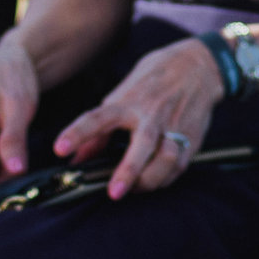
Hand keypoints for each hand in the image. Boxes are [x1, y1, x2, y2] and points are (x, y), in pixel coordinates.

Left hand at [52, 38, 224, 198]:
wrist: (198, 66)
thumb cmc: (153, 81)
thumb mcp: (121, 96)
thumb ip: (101, 130)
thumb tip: (77, 160)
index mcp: (127, 103)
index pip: (97, 119)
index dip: (77, 134)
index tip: (59, 149)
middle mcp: (151, 114)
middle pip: (141, 144)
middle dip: (128, 170)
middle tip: (115, 192)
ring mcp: (174, 126)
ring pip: (167, 159)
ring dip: (149, 180)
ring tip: (134, 189)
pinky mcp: (192, 136)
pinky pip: (180, 165)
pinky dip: (165, 179)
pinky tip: (154, 181)